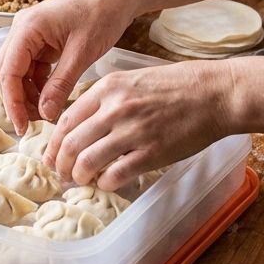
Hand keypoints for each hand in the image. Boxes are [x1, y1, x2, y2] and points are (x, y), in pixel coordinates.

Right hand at [0, 0, 131, 133]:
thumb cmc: (101, 14)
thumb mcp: (82, 53)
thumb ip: (60, 84)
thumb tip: (44, 113)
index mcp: (26, 28)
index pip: (8, 72)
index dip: (12, 103)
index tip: (22, 127)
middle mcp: (21, 30)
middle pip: (6, 73)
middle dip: (17, 100)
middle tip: (35, 124)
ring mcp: (29, 36)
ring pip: (17, 73)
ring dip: (27, 95)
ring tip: (46, 113)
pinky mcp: (40, 42)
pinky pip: (31, 69)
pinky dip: (38, 86)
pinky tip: (51, 99)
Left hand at [42, 60, 235, 190]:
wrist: (213, 93)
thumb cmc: (175, 85)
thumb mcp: (131, 80)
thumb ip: (105, 99)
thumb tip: (82, 124)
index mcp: (107, 88)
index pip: (66, 120)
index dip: (54, 143)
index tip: (50, 155)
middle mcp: (115, 108)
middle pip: (72, 143)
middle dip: (60, 164)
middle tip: (60, 174)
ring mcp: (133, 131)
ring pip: (88, 160)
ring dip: (79, 176)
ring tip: (80, 181)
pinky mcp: (151, 152)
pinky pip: (116, 174)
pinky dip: (105, 183)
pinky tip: (107, 183)